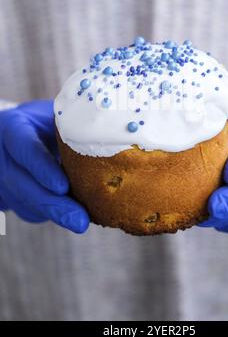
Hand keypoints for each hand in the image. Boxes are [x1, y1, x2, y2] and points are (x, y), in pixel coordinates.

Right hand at [0, 100, 88, 232]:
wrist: (20, 133)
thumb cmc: (47, 120)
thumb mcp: (55, 114)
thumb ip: (72, 124)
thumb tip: (108, 134)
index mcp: (14, 127)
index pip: (25, 149)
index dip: (42, 169)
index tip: (63, 187)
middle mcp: (4, 155)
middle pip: (24, 184)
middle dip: (53, 205)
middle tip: (80, 221)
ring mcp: (4, 178)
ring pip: (26, 202)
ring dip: (55, 214)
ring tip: (81, 222)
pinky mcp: (11, 196)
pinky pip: (31, 210)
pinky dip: (52, 214)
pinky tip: (73, 216)